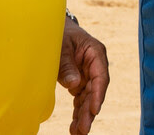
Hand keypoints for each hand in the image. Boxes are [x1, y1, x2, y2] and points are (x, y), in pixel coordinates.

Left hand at [58, 16, 109, 133]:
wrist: (52, 28)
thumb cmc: (58, 34)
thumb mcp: (61, 46)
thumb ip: (66, 64)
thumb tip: (74, 85)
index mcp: (95, 52)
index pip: (101, 76)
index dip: (98, 94)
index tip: (94, 110)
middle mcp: (95, 65)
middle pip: (95, 91)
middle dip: (89, 111)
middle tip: (83, 129)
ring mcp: (88, 74)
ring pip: (89, 98)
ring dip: (84, 115)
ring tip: (77, 132)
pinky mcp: (80, 81)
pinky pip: (81, 99)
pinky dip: (78, 112)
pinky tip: (74, 126)